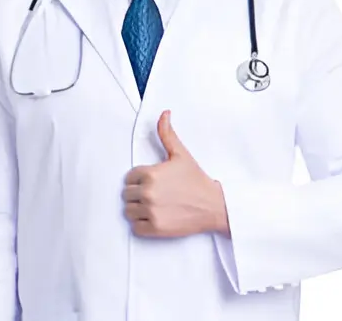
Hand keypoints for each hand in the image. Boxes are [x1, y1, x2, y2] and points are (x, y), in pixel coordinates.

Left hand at [122, 110, 228, 237]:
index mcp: (150, 173)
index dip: (139, 180)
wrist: (215, 206)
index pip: (129, 178)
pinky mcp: (156, 228)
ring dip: (137, 210)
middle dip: (137, 195)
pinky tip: (155, 218)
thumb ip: (167, 134)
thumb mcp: (181, 155)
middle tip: (155, 196)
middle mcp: (148, 192)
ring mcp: (151, 211)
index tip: (153, 183)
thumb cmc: (197, 180)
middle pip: (126, 195)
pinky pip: (135, 227)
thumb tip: (164, 113)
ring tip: (154, 207)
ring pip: (128, 211)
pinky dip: (142, 225)